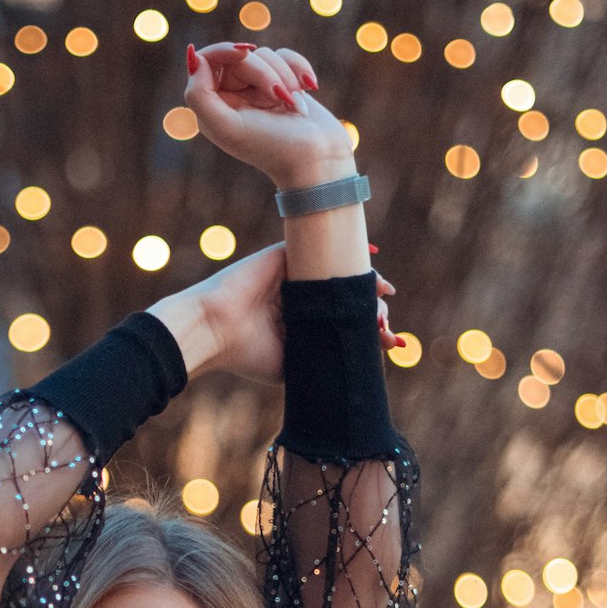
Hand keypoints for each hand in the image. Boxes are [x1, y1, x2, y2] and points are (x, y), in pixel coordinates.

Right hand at [151, 241, 398, 384]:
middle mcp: (298, 297)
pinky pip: (320, 244)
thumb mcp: (295, 363)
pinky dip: (347, 251)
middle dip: (373, 312)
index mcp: (298, 323)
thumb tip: (366, 357)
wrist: (215, 329)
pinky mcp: (284, 254)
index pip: (341, 321)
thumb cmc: (248, 353)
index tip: (391, 343)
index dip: (370, 330)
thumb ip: (324, 356)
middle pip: (345, 297)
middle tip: (386, 328)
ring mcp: (292, 274)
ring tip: (384, 298)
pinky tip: (371, 259)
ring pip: (339, 273)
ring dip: (366, 285)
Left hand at [184, 42, 355, 186]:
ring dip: (285, 76)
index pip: (206, 60)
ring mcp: (258, 90)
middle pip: (240, 56)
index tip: (244, 54)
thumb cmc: (272, 148)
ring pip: (266, 54)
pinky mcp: (283, 83)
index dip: (224, 50)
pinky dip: (299, 68)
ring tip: (293, 105)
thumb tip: (194, 57)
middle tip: (278, 98)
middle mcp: (232, 98)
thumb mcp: (228, 128)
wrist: (317, 160)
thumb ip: (200, 96)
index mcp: (212, 108)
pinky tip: (308, 89)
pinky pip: (287, 56)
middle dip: (263, 72)